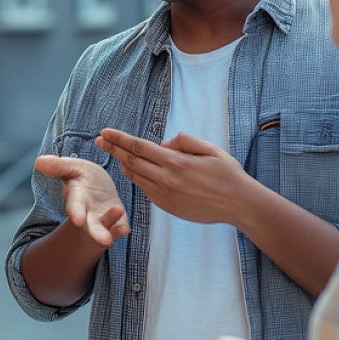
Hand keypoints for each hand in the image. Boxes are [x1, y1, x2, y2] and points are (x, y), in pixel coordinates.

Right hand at [34, 155, 129, 246]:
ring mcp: (103, 218)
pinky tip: (126, 230)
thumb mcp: (71, 167)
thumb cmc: (82, 177)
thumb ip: (57, 166)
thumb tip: (38, 161)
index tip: (76, 219)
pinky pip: (120, 226)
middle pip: (90, 226)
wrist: (98, 184)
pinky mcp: (118, 220)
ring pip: (105, 227)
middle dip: (96, 233)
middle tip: (104, 241)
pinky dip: (122, 229)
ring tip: (122, 227)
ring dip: (112, 228)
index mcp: (77, 197)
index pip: (75, 206)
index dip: (75, 211)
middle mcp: (88, 212)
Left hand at [96, 128, 251, 224]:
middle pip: (131, 162)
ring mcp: (166, 196)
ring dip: (123, 165)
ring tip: (114, 154)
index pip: (139, 147)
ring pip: (136, 178)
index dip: (119, 139)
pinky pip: (147, 191)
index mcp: (176, 162)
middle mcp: (167, 180)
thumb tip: (162, 144)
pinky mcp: (168, 207)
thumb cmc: (227, 173)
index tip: (105, 132)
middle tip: (99, 140)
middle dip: (113, 149)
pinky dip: (138, 179)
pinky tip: (133, 172)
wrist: (239, 205)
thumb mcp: (209, 149)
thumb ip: (184, 141)